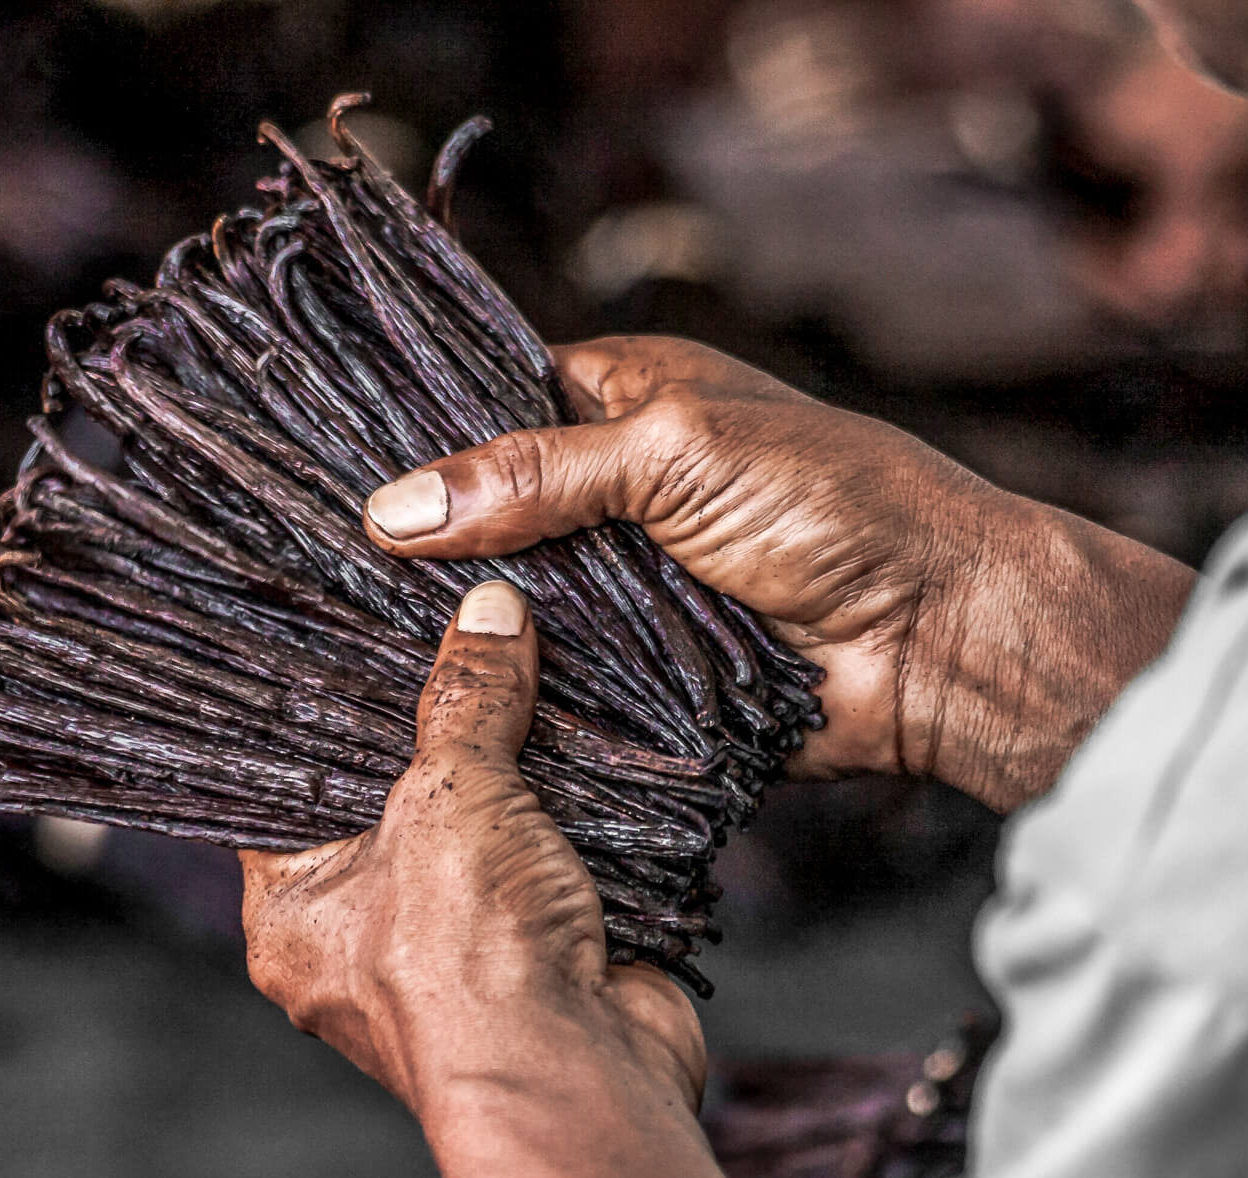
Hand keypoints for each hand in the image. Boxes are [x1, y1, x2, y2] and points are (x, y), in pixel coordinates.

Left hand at [241, 580, 821, 1177]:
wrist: (581, 1079)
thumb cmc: (468, 967)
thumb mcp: (450, 797)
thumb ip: (466, 701)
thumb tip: (488, 614)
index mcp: (293, 915)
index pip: (286, 792)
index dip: (322, 715)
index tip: (354, 637)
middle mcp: (367, 939)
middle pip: (397, 803)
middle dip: (439, 732)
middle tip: (457, 635)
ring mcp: (461, 950)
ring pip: (484, 830)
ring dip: (520, 772)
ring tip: (534, 670)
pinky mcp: (544, 951)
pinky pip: (555, 860)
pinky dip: (580, 815)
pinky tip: (598, 744)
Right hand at [363, 336, 1192, 810]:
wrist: (937, 637)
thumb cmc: (838, 506)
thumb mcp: (675, 454)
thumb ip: (535, 475)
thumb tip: (396, 507)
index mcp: (623, 403)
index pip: (489, 404)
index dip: (417, 436)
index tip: (318, 468)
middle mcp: (612, 494)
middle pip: (486, 517)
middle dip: (422, 546)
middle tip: (310, 570)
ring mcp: (623, 589)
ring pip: (511, 606)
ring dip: (461, 627)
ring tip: (339, 642)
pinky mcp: (637, 674)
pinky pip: (553, 683)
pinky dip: (510, 693)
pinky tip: (427, 703)